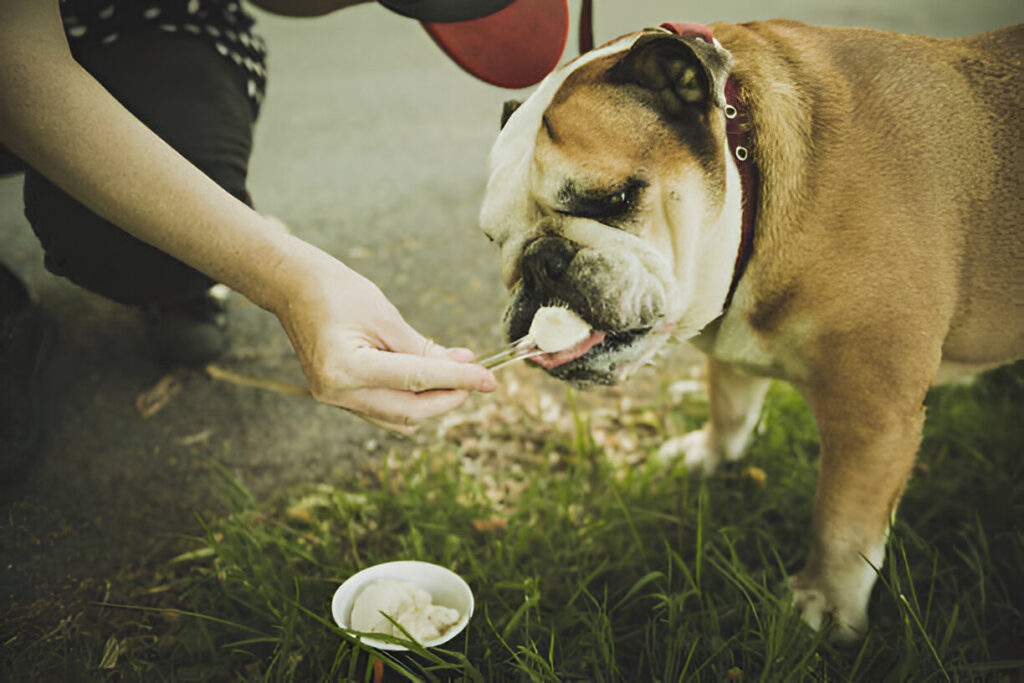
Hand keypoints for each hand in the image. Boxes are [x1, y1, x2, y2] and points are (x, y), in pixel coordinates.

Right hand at [272, 244, 495, 433]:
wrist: (293, 287)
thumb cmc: (337, 292)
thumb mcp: (386, 315)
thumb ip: (423, 347)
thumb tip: (462, 365)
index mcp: (347, 367)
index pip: (417, 380)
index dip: (458, 380)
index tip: (490, 379)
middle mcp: (338, 392)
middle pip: (410, 410)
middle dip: (449, 398)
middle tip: (477, 379)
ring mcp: (334, 400)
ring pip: (398, 417)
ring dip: (431, 402)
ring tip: (455, 376)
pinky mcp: (337, 398)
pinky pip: (383, 411)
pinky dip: (410, 400)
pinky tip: (428, 380)